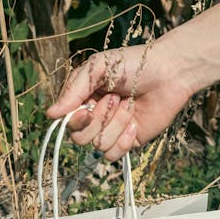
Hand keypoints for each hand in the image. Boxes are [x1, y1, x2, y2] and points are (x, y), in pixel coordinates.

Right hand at [46, 38, 193, 160]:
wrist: (169, 72)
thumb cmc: (133, 64)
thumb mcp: (98, 67)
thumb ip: (73, 89)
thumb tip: (50, 114)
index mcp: (84, 99)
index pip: (68, 123)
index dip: (77, 120)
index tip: (89, 107)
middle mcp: (95, 118)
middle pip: (80, 139)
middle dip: (99, 120)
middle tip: (116, 98)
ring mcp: (112, 131)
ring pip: (99, 146)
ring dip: (116, 125)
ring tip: (129, 105)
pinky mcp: (128, 142)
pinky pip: (114, 154)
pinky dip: (125, 140)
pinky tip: (136, 123)